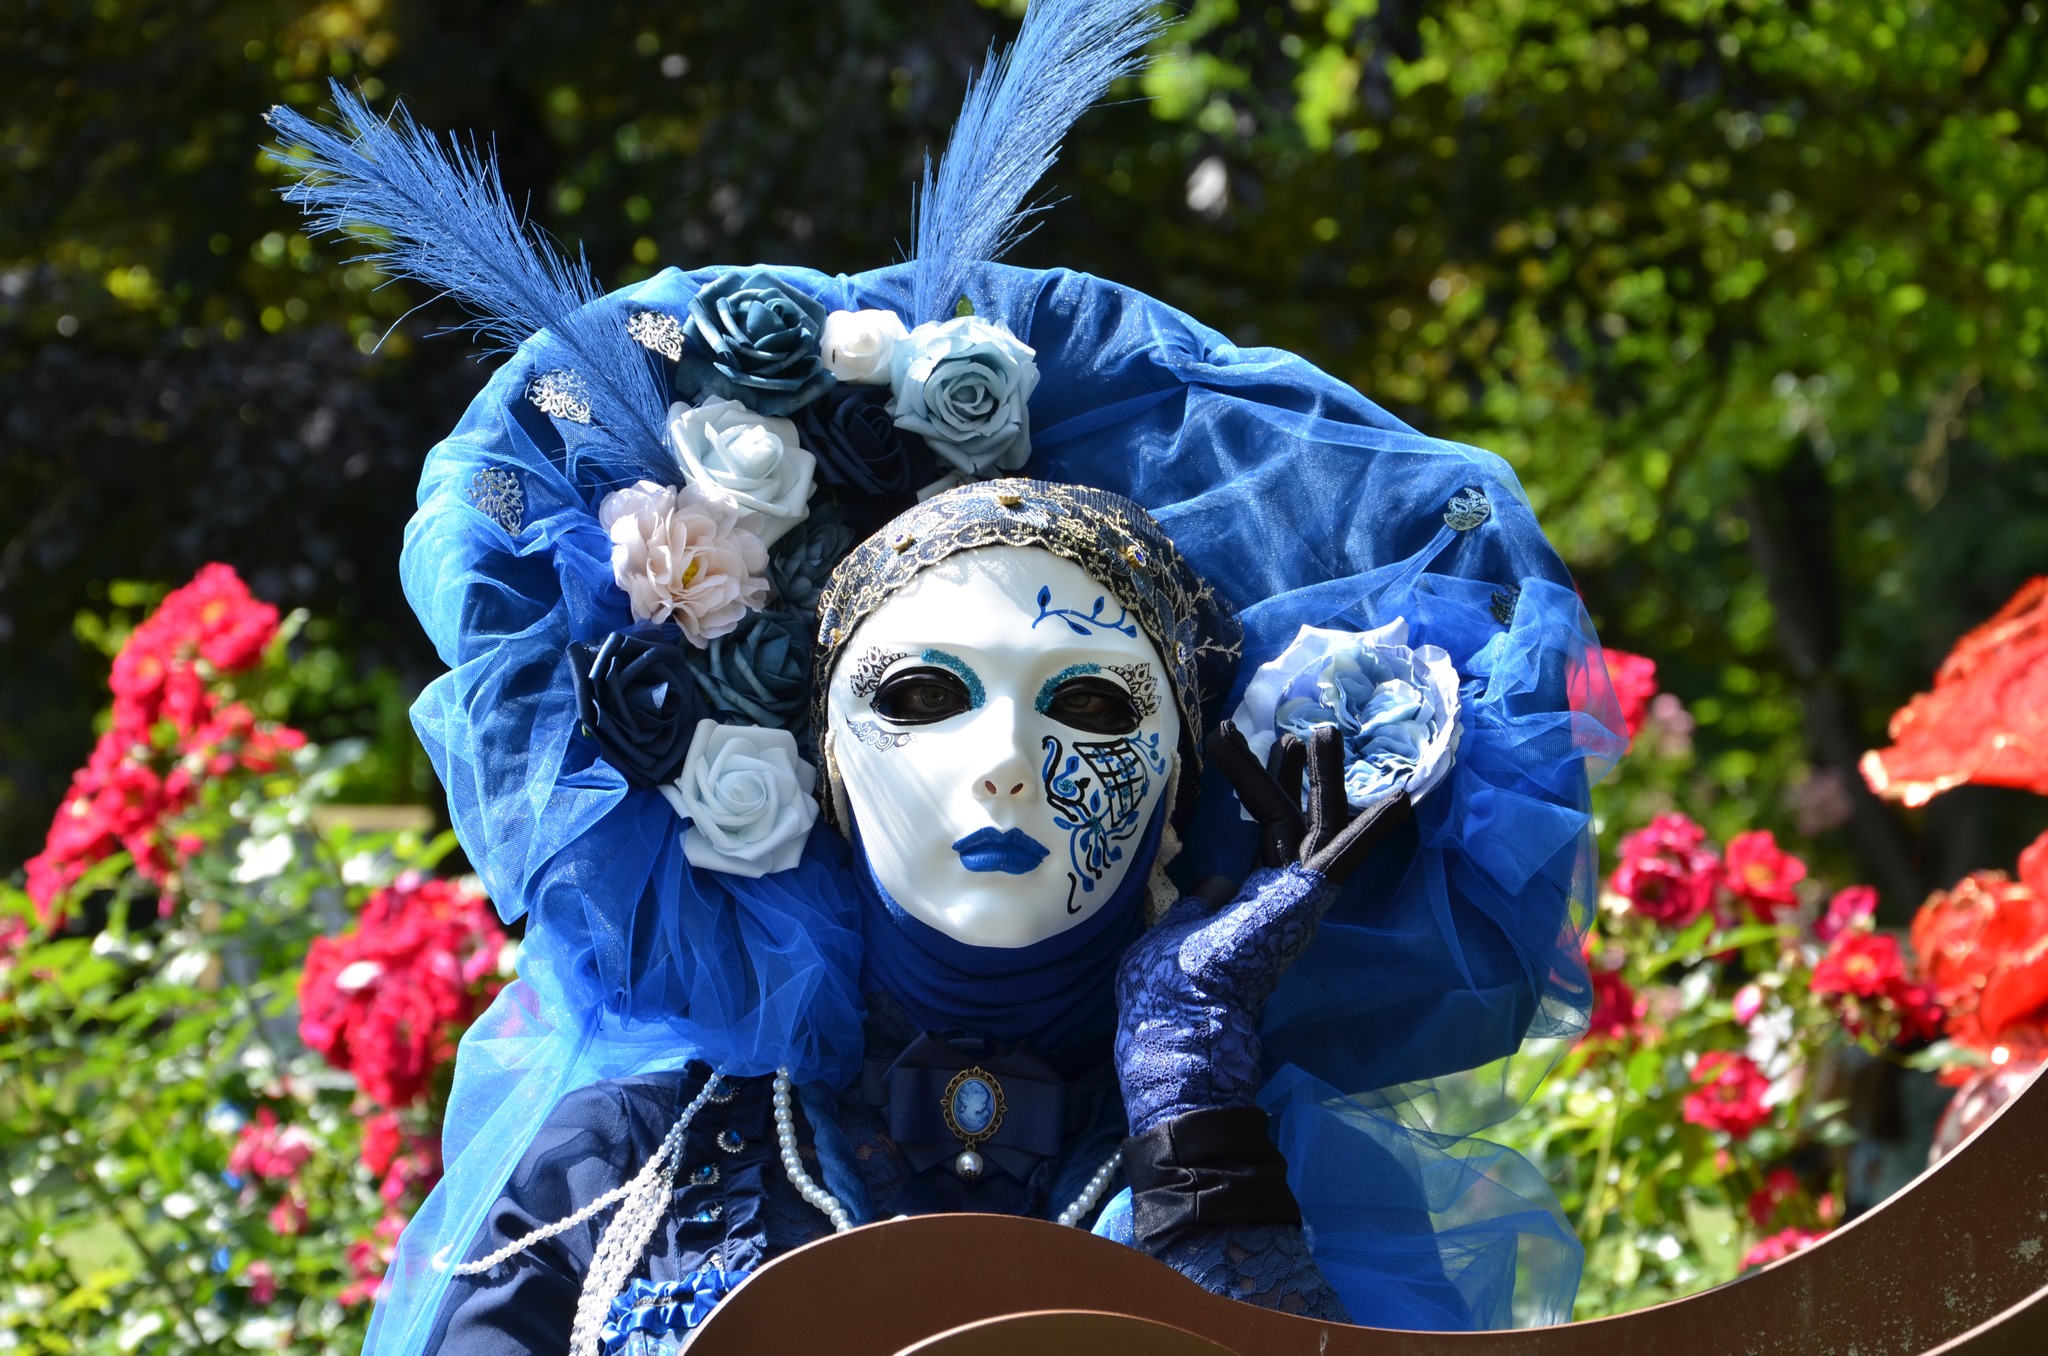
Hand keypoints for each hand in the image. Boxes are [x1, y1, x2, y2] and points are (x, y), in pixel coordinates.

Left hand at [1115, 723, 1409, 1134]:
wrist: (1181, 1020)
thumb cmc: (1166, 989)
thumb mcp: (1177, 931)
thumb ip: (1199, 902)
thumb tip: (1215, 879)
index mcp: (1249, 901)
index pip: (1263, 834)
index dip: (1265, 787)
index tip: (1263, 749)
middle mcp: (1278, 896)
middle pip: (1293, 819)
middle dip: (1302, 772)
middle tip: (1311, 728)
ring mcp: (1295, 897)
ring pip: (1315, 822)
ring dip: (1323, 774)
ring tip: (1325, 727)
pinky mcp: (1307, 898)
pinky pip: (1342, 855)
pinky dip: (1371, 829)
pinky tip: (1406, 799)